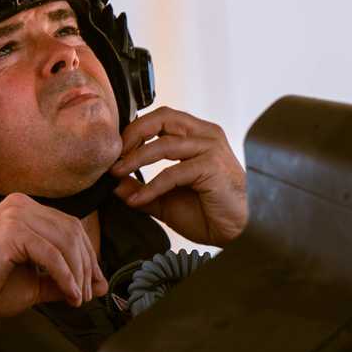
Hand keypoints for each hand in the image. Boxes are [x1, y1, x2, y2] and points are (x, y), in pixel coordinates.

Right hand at [0, 192, 106, 316]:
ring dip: (78, 274)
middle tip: (90, 293)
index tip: (96, 283)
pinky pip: (51, 255)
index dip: (88, 255)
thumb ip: (65, 278)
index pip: (69, 226)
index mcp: (25, 208)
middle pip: (71, 231)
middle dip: (86, 265)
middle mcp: (21, 204)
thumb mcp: (36, 281)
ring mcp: (16, 214)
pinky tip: (70, 294)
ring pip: (64, 243)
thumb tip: (98, 285)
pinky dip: (65, 276)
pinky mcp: (13, 230)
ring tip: (78, 297)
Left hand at [109, 107, 247, 245]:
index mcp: (199, 135)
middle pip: (162, 118)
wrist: (237, 233)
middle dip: (132, 134)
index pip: (162, 118)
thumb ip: (142, 189)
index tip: (116, 151)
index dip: (136, 130)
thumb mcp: (166, 200)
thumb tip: (115, 184)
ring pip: (164, 144)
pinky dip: (151, 186)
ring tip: (117, 174)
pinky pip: (172, 172)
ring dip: (135, 159)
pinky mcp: (212, 167)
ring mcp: (211, 149)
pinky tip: (138, 199)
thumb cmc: (210, 213)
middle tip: (114, 156)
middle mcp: (206, 135)